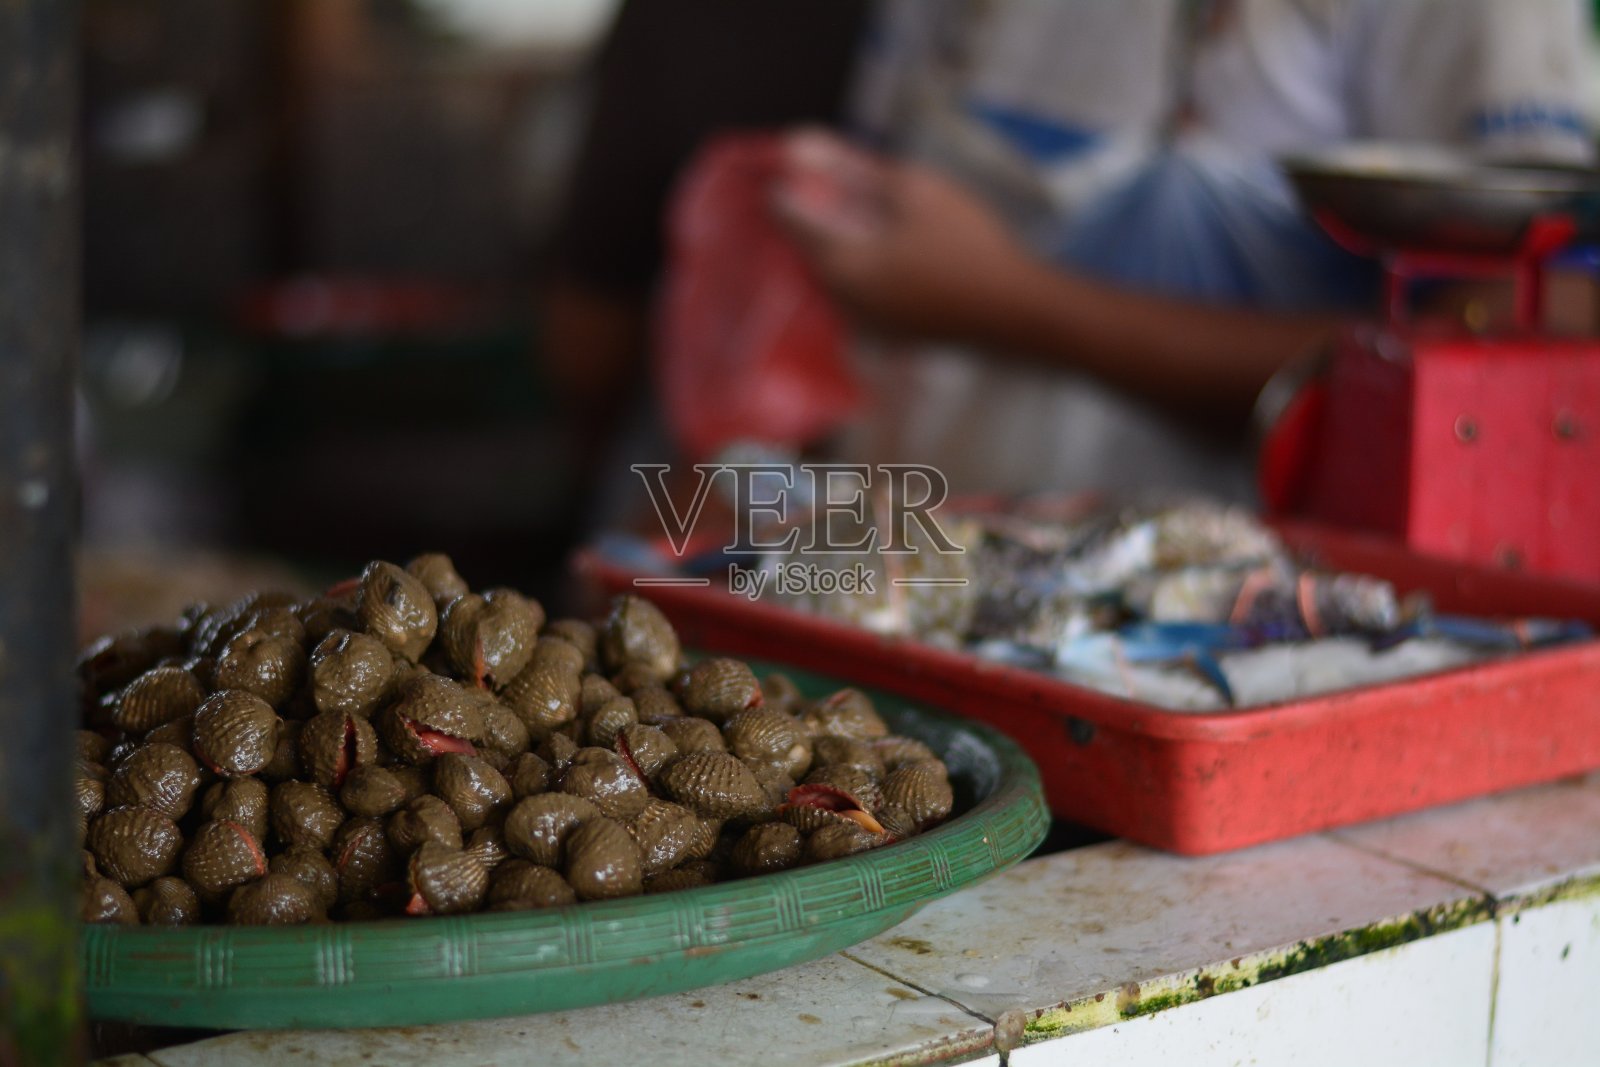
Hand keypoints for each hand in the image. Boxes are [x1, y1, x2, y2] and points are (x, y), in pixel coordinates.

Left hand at [771, 129, 1032, 342]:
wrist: (1014, 308)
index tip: (782, 170)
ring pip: (833, 275)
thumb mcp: (913, 190)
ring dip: (836, 246)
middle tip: (816, 189)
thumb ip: (854, 169)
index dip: (784, 191)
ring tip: (854, 217)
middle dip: (809, 220)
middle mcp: (843, 298)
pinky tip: (885, 252)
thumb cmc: (967, 243)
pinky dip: (860, 268)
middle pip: (810, 251)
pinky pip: (858, 293)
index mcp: (841, 262)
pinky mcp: (890, 331)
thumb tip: (801, 145)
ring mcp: (866, 320)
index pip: (791, 221)